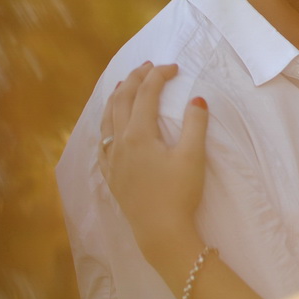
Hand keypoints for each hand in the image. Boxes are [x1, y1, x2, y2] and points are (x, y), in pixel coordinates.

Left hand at [99, 62, 208, 251]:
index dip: (159, 76)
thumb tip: (197, 99)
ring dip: (116, 98)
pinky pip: (101, 142)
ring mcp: (111, 159)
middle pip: (122, 101)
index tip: (173, 67)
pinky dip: (105, 125)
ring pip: (107, 119)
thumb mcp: (193, 157)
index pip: (146, 94)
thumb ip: (195, 124)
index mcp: (139, 134)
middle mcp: (120, 142)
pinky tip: (108, 127)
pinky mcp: (111, 175)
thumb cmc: (179, 194)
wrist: (160, 231)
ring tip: (122, 86)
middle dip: (134, 79)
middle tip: (148, 67)